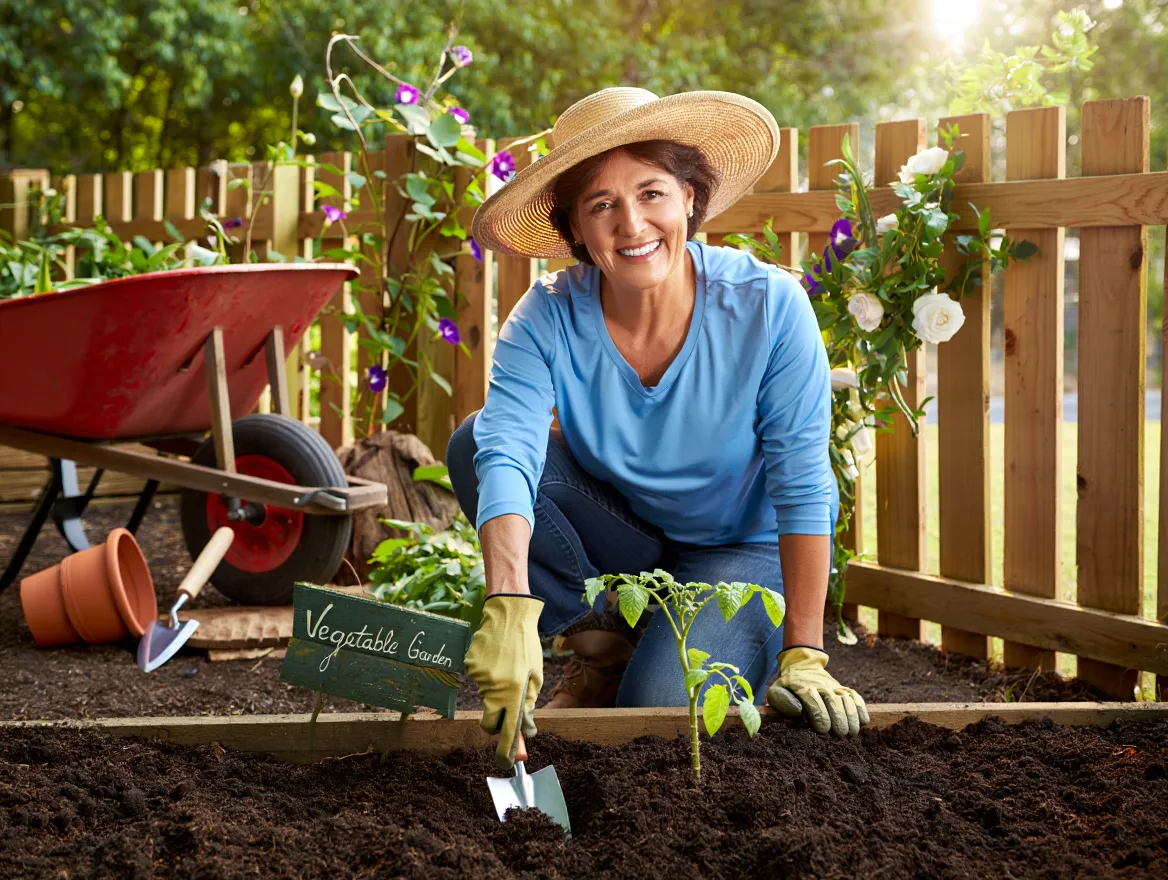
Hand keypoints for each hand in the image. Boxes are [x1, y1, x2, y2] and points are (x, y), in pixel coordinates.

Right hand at [463, 594, 543, 768]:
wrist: (508, 615)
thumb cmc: (526, 645)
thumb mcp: (535, 675)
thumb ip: (529, 704)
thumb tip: (527, 730)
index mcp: (514, 691)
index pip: (508, 730)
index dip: (506, 750)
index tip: (506, 763)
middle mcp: (494, 688)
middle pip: (489, 723)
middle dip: (496, 723)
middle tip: (506, 708)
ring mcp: (479, 678)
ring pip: (485, 699)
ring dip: (495, 692)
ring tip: (506, 667)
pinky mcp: (469, 667)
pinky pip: (478, 681)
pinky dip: (487, 676)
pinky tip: (495, 659)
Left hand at [767, 646, 869, 735]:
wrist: (803, 667)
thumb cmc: (788, 686)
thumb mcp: (776, 690)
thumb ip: (781, 700)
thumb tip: (797, 711)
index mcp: (803, 687)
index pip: (813, 701)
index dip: (820, 716)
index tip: (823, 730)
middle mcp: (821, 686)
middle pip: (834, 701)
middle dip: (839, 719)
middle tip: (840, 734)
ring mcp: (835, 687)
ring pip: (847, 700)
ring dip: (851, 717)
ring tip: (851, 732)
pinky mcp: (844, 690)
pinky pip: (855, 697)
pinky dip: (861, 708)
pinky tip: (862, 722)